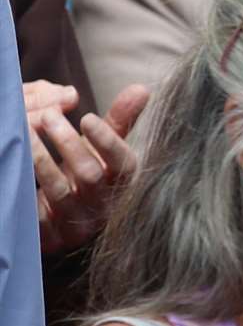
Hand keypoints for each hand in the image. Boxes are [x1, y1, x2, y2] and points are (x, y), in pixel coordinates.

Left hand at [25, 80, 148, 253]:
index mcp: (122, 184)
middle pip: (90, 175)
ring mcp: (77, 225)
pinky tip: (17, 161)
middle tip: (48, 116)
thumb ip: (121, 119)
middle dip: (68, 143)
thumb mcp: (105, 147)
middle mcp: (104, 207)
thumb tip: (142, 88)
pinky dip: (26, 186)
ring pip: (59, 191)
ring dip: (41, 158)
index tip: (87, 118)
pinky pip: (36, 213)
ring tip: (27, 130)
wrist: (66, 219)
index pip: (124, 165)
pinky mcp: (51, 237)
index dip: (107, 142)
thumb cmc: (87, 171)